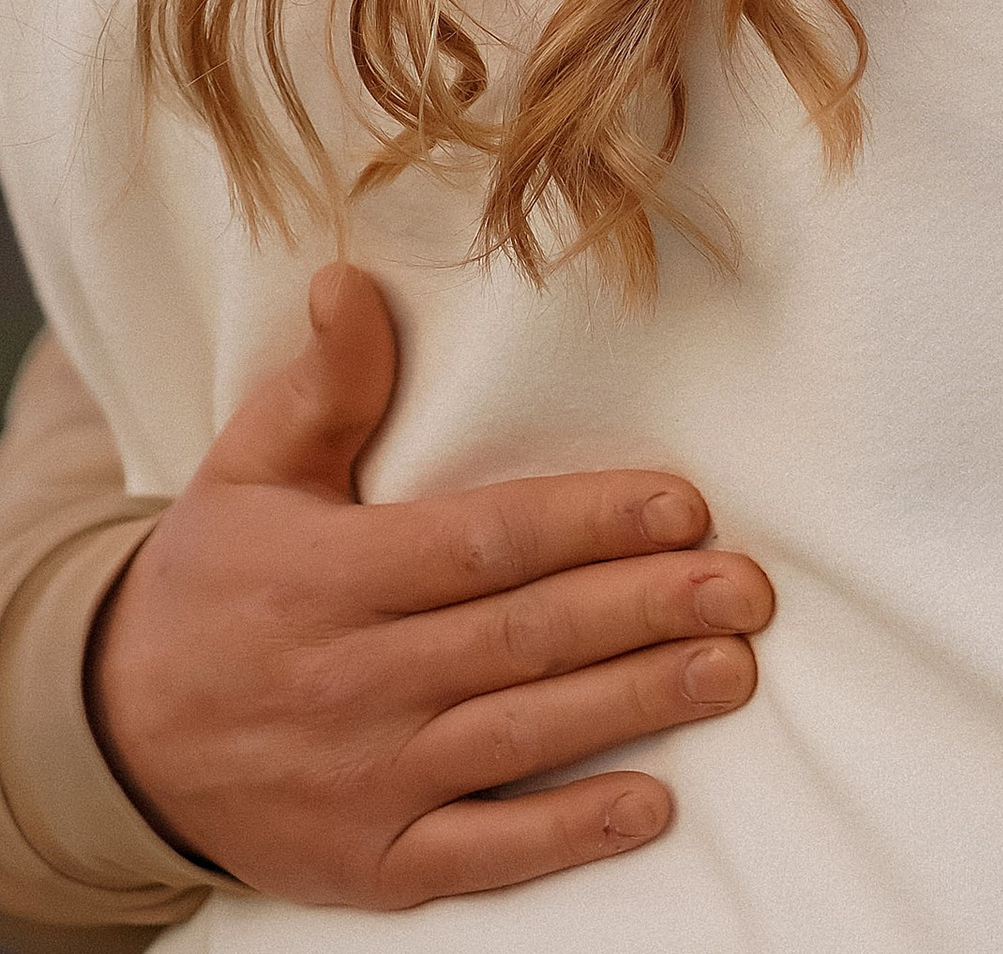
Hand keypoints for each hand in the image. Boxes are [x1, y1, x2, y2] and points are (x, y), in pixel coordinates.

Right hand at [88, 265, 771, 905]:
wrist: (112, 738)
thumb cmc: (211, 583)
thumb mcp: (248, 469)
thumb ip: (322, 384)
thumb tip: (349, 281)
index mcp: (330, 575)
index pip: (482, 544)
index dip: (588, 523)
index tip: (685, 506)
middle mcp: (352, 680)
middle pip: (523, 637)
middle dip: (644, 608)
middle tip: (748, 588)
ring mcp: (363, 781)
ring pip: (519, 733)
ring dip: (633, 702)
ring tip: (730, 668)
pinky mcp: (368, 862)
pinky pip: (481, 851)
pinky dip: (565, 834)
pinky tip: (649, 806)